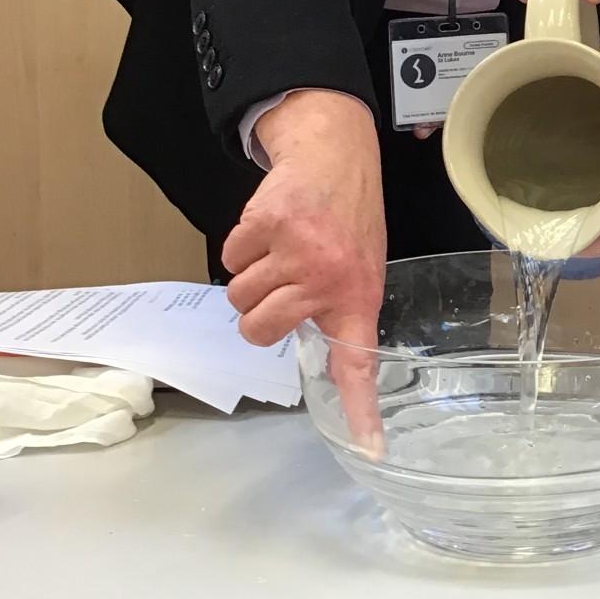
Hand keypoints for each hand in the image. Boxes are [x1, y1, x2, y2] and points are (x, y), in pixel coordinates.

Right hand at [222, 92, 386, 454]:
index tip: (369, 446)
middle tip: (280, 288)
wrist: (334, 153)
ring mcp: (295, 251)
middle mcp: (328, 278)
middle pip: (258, 330)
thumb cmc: (348, 217)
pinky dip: (240, 247)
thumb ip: (336, 309)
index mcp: (358, 297)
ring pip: (239, 295)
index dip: (360, 409)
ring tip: (280, 252)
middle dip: (259, 314)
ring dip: (250, 276)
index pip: (359, 363)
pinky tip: (269, 230)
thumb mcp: (360, 267)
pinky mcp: (266, 224)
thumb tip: (316, 357)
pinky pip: (230, 258)